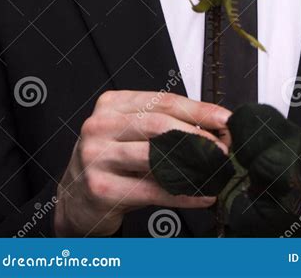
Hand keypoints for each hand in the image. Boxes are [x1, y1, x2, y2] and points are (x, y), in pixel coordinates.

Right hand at [53, 90, 231, 235]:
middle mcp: (101, 126)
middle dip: (199, 137)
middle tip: (225, 149)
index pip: (164, 101)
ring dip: (194, 165)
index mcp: (112, 104)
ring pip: (156, 156)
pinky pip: (152, 190)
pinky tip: (202, 195)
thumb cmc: (110, 161)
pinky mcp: (101, 189)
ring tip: (217, 171)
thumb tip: (214, 128)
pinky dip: (182, 193)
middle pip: (161, 125)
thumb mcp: (130, 133)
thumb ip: (164, 125)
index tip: (226, 119)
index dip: (199, 110)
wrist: (74, 199)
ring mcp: (97, 157)